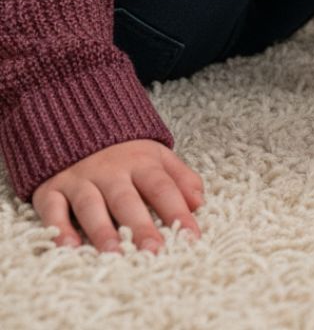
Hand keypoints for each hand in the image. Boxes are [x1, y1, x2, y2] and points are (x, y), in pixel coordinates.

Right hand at [32, 139, 203, 253]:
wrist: (77, 124)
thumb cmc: (125, 153)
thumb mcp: (157, 157)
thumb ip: (180, 178)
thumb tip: (199, 202)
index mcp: (141, 162)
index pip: (162, 187)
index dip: (177, 211)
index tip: (191, 236)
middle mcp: (111, 171)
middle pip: (127, 200)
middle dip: (141, 226)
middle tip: (154, 250)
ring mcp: (80, 179)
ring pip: (91, 205)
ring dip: (102, 230)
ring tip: (114, 254)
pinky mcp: (51, 188)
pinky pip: (53, 208)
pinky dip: (59, 227)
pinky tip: (70, 247)